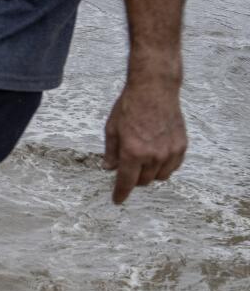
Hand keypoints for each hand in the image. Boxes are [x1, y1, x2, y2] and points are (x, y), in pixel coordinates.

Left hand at [103, 77, 186, 203]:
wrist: (154, 90)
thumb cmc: (129, 106)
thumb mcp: (111, 129)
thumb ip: (111, 152)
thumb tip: (108, 168)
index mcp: (132, 152)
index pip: (126, 182)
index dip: (121, 193)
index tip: (118, 200)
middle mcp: (153, 155)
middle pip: (144, 181)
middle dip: (134, 180)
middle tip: (128, 171)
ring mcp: (170, 151)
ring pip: (160, 177)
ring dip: (150, 175)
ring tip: (142, 164)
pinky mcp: (181, 145)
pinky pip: (173, 166)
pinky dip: (164, 167)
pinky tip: (157, 159)